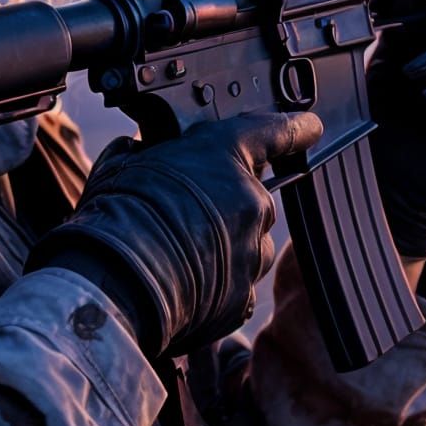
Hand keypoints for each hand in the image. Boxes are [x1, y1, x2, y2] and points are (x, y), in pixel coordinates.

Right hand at [30, 110, 323, 358]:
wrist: (114, 281)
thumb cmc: (116, 215)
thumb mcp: (124, 162)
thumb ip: (149, 152)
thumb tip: (141, 151)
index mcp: (223, 155)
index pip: (274, 131)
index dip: (295, 127)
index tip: (311, 127)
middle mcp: (250, 200)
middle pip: (252, 199)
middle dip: (224, 206)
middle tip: (181, 217)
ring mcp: (252, 252)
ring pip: (247, 246)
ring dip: (221, 248)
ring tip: (175, 257)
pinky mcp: (244, 298)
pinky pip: (236, 287)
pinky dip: (215, 287)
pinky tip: (179, 285)